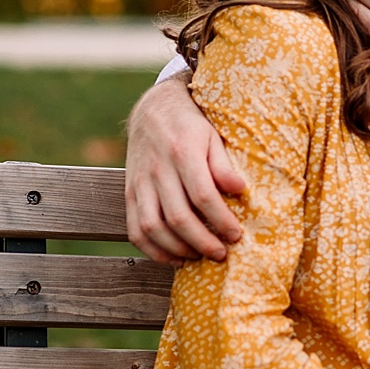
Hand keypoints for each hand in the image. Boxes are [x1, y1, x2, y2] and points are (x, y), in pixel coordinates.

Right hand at [125, 74, 247, 264]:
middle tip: (222, 253)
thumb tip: (240, 189)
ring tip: (200, 257)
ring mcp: (140, 183)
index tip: (237, 235)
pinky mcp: (128, 192)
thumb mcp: (213, 136)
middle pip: (178, 217)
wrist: (153, 110)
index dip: (221, 220)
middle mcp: (158, 170)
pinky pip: (134, 228)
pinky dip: (151, 249)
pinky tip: (173, 258)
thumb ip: (223, 165)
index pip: (203, 196)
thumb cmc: (191, 125)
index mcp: (183, 154)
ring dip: (177, 249)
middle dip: (203, 241)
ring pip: (152, 227)